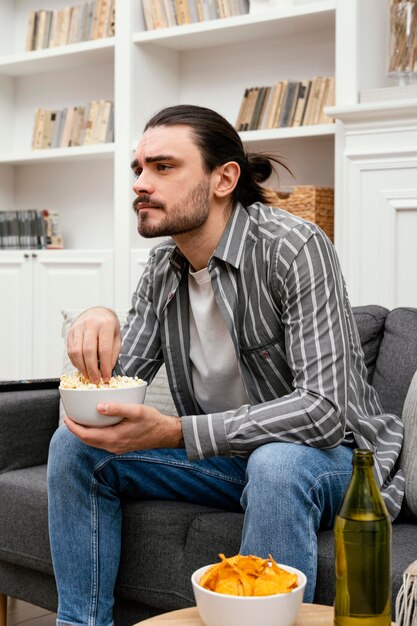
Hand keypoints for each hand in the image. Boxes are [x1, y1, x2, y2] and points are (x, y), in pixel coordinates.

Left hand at [64, 402, 182, 453]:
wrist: (165, 433)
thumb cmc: (152, 421)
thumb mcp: (136, 411)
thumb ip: (117, 408)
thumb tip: (98, 407)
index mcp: (114, 438)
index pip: (86, 435)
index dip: (74, 427)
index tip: (67, 418)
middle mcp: (113, 446)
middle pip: (87, 440)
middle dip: (76, 430)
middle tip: (70, 418)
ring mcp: (116, 447)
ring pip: (94, 442)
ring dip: (84, 433)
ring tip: (79, 421)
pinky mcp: (120, 446)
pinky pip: (101, 442)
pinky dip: (94, 434)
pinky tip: (96, 425)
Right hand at [66, 307, 120, 383]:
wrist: (97, 313)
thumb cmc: (108, 327)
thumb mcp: (116, 338)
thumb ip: (113, 353)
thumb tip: (107, 370)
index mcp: (105, 325)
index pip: (104, 349)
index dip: (105, 367)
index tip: (106, 378)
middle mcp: (90, 325)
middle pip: (88, 351)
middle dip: (92, 370)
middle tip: (95, 381)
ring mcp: (78, 328)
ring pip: (77, 352)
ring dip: (82, 368)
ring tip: (88, 376)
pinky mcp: (70, 332)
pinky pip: (70, 351)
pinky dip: (75, 362)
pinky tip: (82, 368)